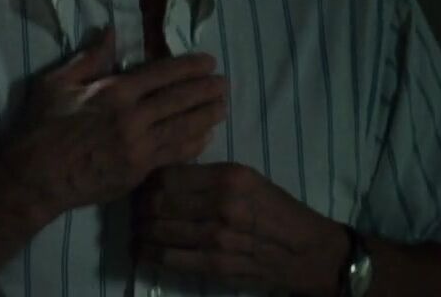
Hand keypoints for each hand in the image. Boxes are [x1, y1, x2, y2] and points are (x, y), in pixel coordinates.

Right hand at [0, 28, 227, 216]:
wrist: (37, 176)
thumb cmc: (43, 126)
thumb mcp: (56, 82)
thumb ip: (89, 58)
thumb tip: (111, 31)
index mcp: (114, 92)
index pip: (162, 74)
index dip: (189, 66)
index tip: (209, 61)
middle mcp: (133, 117)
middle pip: (180, 100)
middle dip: (206, 89)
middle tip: (225, 82)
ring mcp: (139, 147)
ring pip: (183, 128)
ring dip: (207, 116)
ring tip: (224, 107)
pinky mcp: (139, 171)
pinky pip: (174, 155)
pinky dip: (194, 145)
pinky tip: (206, 137)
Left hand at [135, 163, 349, 296]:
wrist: (306, 252)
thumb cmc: (275, 209)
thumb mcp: (246, 177)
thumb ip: (207, 174)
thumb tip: (162, 173)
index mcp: (228, 177)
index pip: (169, 175)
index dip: (147, 179)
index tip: (141, 182)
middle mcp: (221, 205)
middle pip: (159, 203)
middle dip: (138, 205)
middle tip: (133, 207)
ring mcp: (217, 238)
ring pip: (159, 231)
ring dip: (139, 230)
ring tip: (135, 228)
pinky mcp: (216, 266)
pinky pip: (170, 259)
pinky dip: (148, 254)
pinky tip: (140, 250)